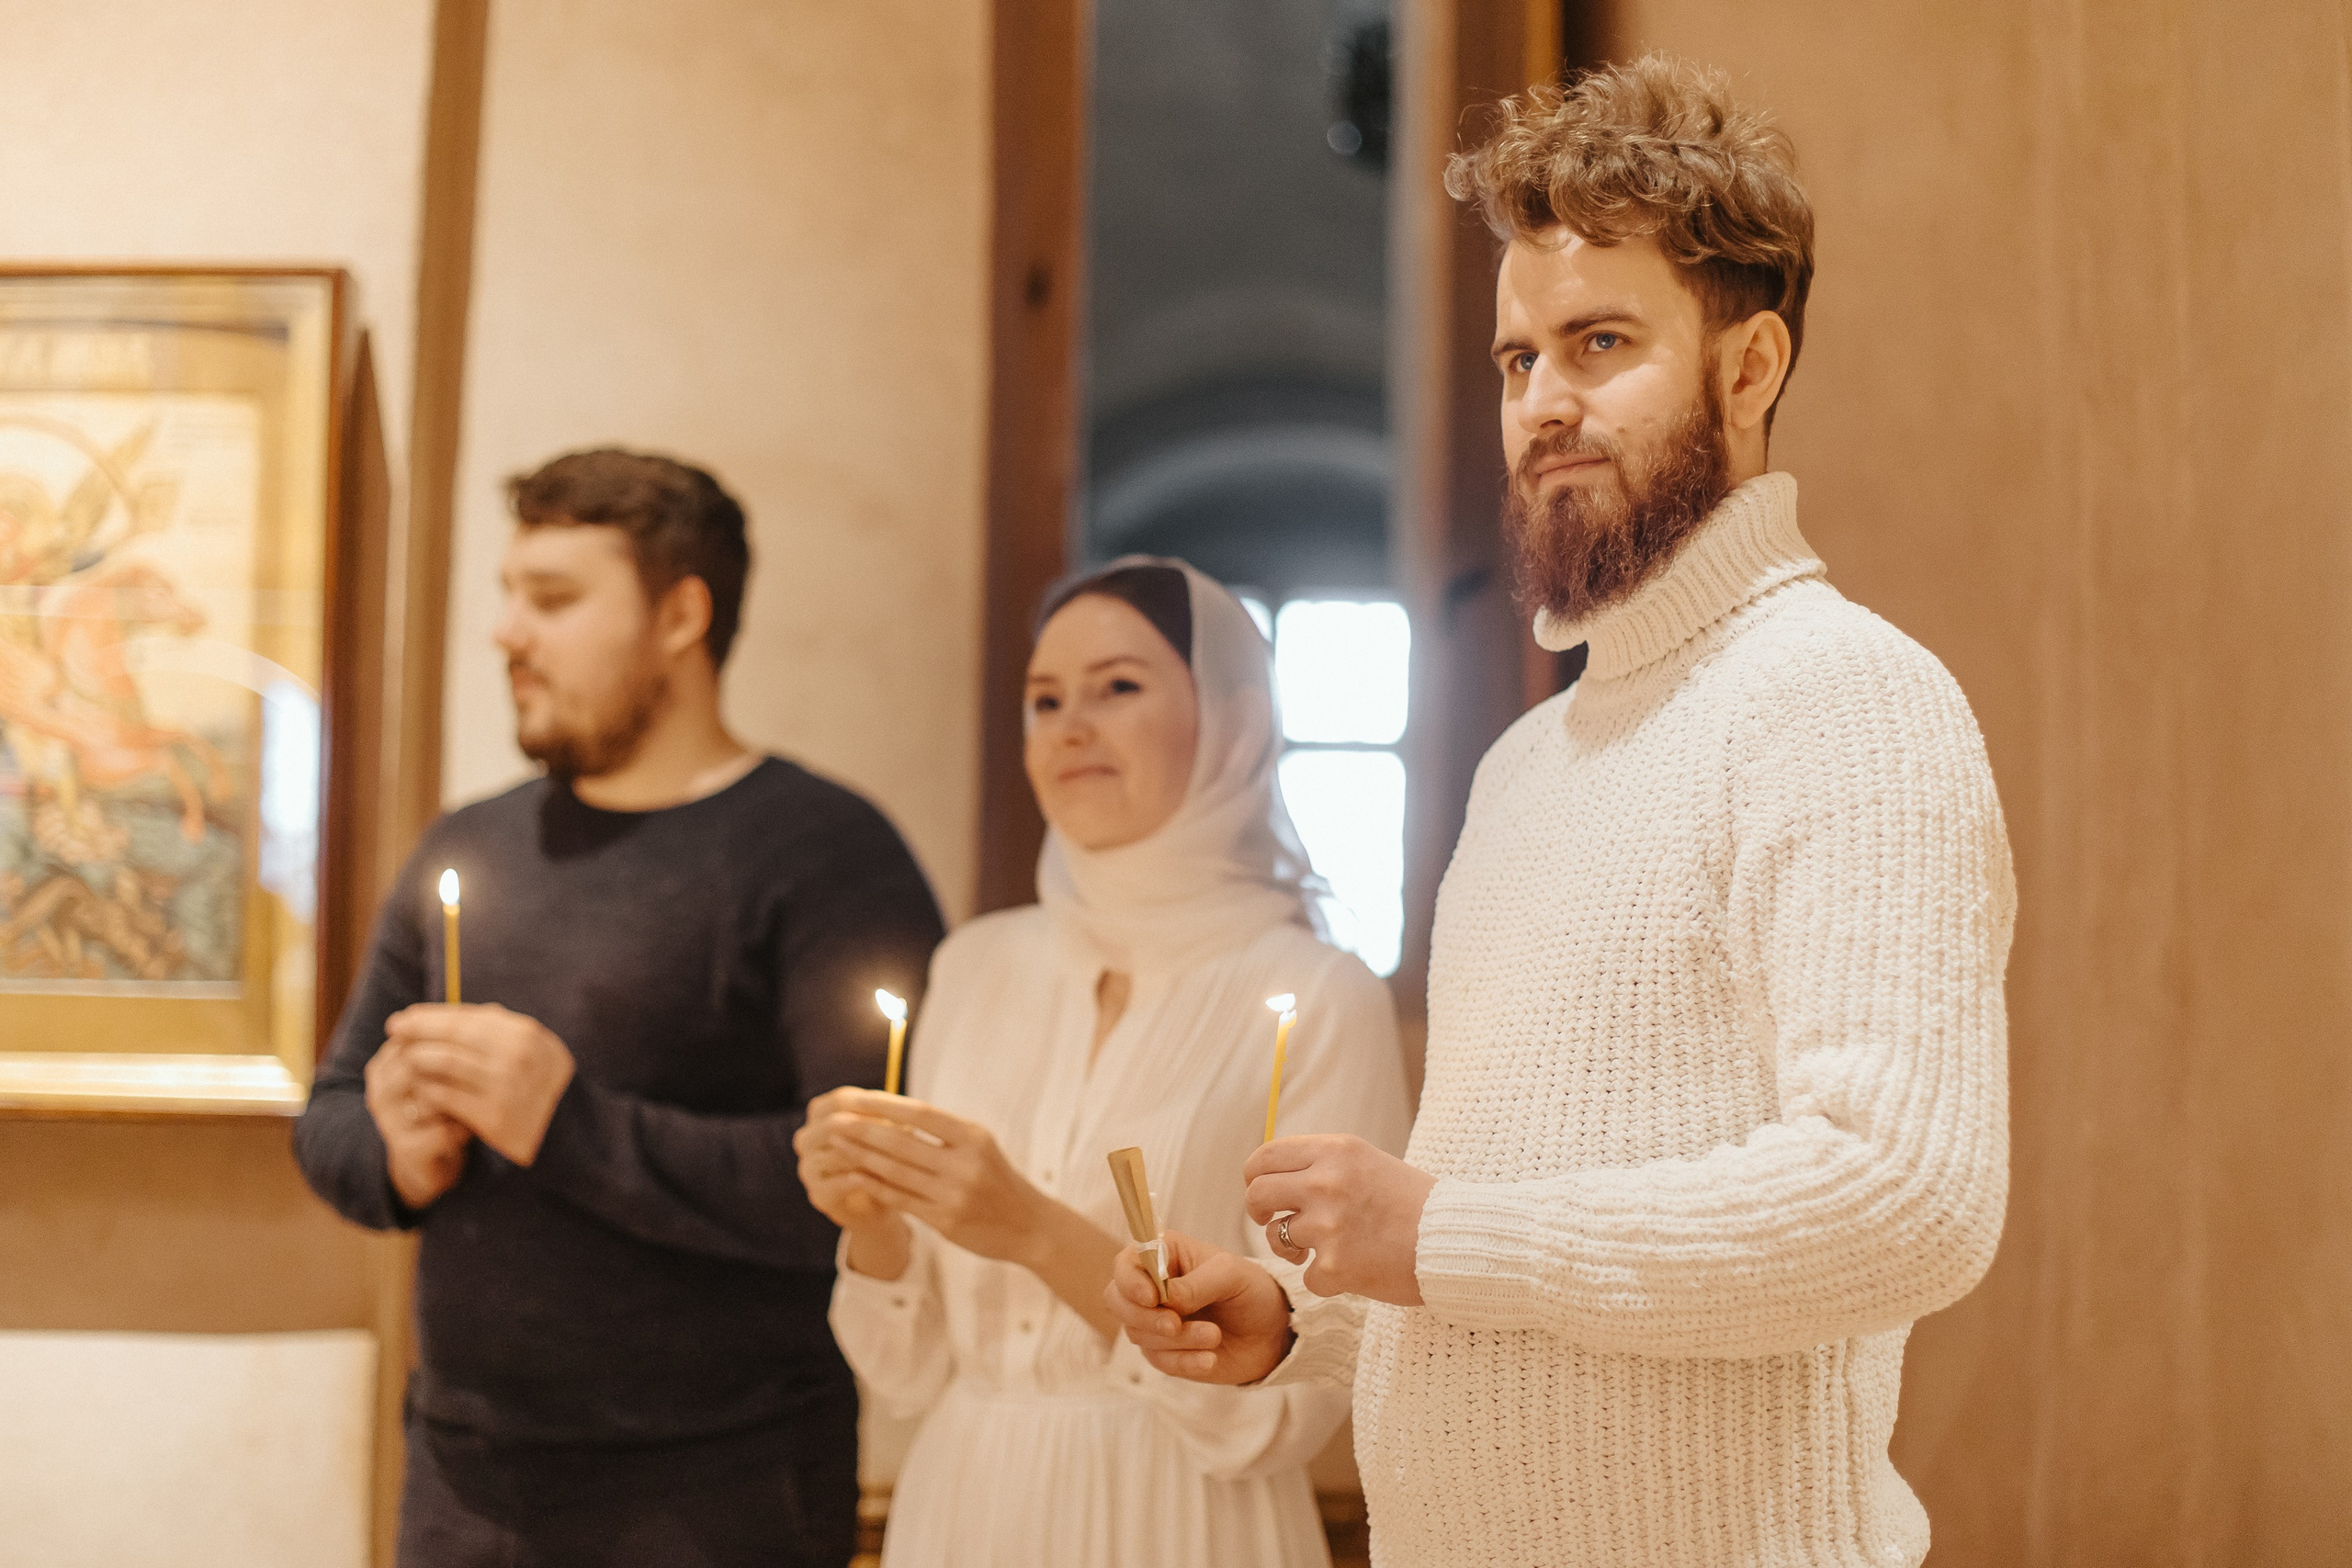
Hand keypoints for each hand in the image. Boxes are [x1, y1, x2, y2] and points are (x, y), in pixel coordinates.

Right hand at [363, 1038, 472, 1209]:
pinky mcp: (404, 1148)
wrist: (428, 1158)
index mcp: (389, 1060)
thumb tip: (494, 1009)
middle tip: (488, 1074)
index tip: (489, 1044)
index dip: (458, 1037)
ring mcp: (388, 1118)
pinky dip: (464, 1129)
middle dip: (459, 1068)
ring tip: (480, 1102)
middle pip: (421, 1062)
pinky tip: (472, 1129)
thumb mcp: (451, 1068)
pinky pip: (442, 1131)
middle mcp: (382, 1086)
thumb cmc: (446, 1103)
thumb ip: (464, 1040)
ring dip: (461, 1099)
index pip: (418, 1034)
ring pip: (431, 1096)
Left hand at [386, 1003, 575, 1165]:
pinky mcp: (492, 1118)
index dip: (429, 1016)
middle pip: (450, 1038)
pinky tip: (421, 1087)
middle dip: (417, 1032)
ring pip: (443, 1065)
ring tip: (407, 1058)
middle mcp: (514, 1058)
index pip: (465, 1018)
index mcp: (524, 1034)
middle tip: (394, 1030)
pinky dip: (428, 1089)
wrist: (568, 1128)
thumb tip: (450, 1013)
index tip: (406, 1016)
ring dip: (418, 1059)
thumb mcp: (534, 1045)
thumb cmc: (543, 1080)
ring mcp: (502, 1088)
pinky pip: (445, 1097)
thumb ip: (499, 1027)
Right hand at [793, 1089, 912, 1278]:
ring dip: (866, 1156)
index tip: (902, 1109)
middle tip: (899, 1135)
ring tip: (895, 1159)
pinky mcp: (818, 1194)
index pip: (840, 1100)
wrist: (877, 1202)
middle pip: (831, 1125)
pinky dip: (860, 1181)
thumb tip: (904, 1106)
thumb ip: (887, 1117)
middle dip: (868, 1129)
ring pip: (835, 1155)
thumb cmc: (883, 1157)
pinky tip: (880, 1179)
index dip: (871, 1104)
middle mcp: (807, 1139)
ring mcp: (808, 1167)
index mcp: (821, 1114)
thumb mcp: (887, 1132)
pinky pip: (836, 1184)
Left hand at [799, 1088, 1047, 1266]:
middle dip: (863, 1131)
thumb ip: (943, 1133)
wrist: (1030, 1226)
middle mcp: (965, 1164)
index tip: (856, 1097)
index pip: (922, 1114)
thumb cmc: (997, 1179)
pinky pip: (900, 1199)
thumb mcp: (980, 1146)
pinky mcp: (945, 1221)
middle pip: (903, 1143)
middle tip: (834, 1121)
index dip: (885, 1104)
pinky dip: (875, 1186)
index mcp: (974, 1137)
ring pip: (896, 1172)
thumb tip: (894, 1111)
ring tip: (838, 1144)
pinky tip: (855, 1176)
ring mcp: (954, 1195)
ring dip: (862, 1157)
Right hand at [1104, 1230, 1293, 1384]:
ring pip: (1140, 1334)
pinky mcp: (1167, 1353)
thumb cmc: (1252, 1290)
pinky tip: (1210, 1359)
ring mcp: (1156, 1322)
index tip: (1153, 1297)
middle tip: (1176, 1325)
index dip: (1130, 1281)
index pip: (1126, 1263)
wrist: (1274, 1331)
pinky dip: (1185, 1362)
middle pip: (1117, 1301)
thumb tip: (1164, 1299)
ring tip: (1214, 1336)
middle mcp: (1152, 1287)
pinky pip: (1160, 1361)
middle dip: (1145, 1317)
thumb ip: (1197, 1284)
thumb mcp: (1231, 1276)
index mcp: (1164, 1255)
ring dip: (1178, 1340)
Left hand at [1246, 1134, 1435, 1304]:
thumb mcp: (1367, 1163)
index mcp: (1335, 1152)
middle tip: (1271, 1221)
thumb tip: (1268, 1174)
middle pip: (1257, 1195)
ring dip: (1291, 1248)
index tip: (1261, 1190)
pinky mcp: (1335, 1266)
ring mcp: (1329, 1225)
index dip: (1255, 1176)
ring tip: (1323, 1248)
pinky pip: (1305, 1277)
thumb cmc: (1412, 1203)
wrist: (1456, 1240)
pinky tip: (1352, 1270)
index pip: (1265, 1157)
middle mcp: (1326, 1183)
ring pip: (1275, 1238)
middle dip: (1258, 1212)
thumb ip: (1321, 1165)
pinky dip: (1324, 1279)